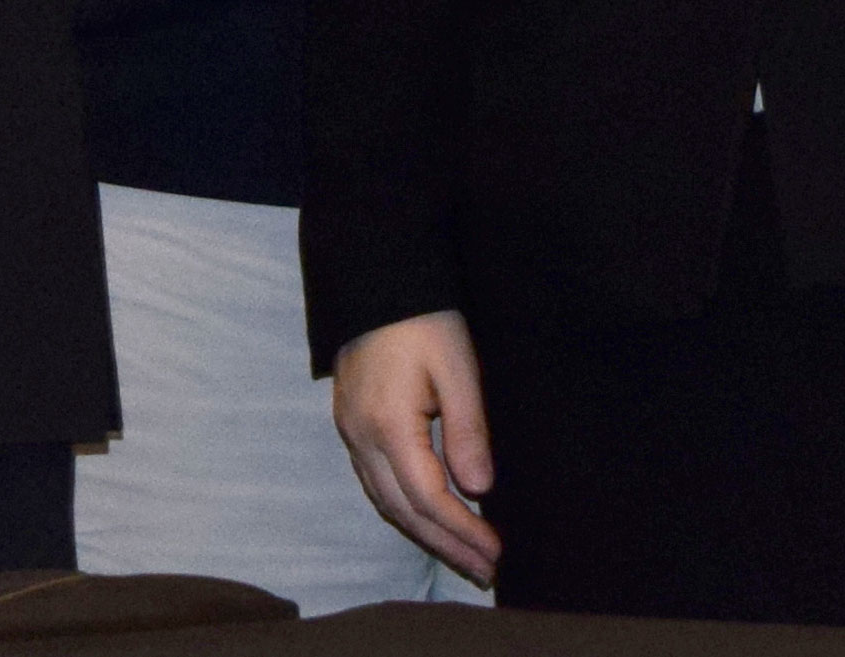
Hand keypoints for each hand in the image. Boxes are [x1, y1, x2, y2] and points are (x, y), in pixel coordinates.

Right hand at [331, 310, 500, 587]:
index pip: (428, 498)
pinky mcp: (348, 418)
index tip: (496, 553)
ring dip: (423, 531)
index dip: (463, 531)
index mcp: (387, 424)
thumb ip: (467, 430)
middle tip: (483, 571)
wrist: (375, 274)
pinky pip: (373, 479)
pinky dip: (402, 506)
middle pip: (402, 509)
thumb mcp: (457, 367)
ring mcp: (348, 427)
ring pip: (383, 499)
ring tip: (461, 553)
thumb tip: (478, 489)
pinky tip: (424, 513)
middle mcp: (360, 434)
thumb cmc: (422, 317)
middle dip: (445, 545)